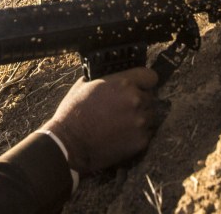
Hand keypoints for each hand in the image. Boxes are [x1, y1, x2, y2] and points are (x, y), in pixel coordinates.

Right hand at [42, 67, 158, 173]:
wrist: (70, 144)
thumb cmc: (74, 112)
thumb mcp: (85, 84)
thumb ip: (108, 79)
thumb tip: (115, 77)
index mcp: (123, 83)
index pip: (150, 76)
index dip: (145, 82)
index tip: (141, 86)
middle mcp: (135, 100)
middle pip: (150, 97)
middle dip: (139, 102)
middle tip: (123, 109)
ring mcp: (140, 121)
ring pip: (149, 115)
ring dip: (139, 118)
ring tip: (121, 124)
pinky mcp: (141, 140)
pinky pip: (146, 133)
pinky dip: (137, 134)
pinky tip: (121, 136)